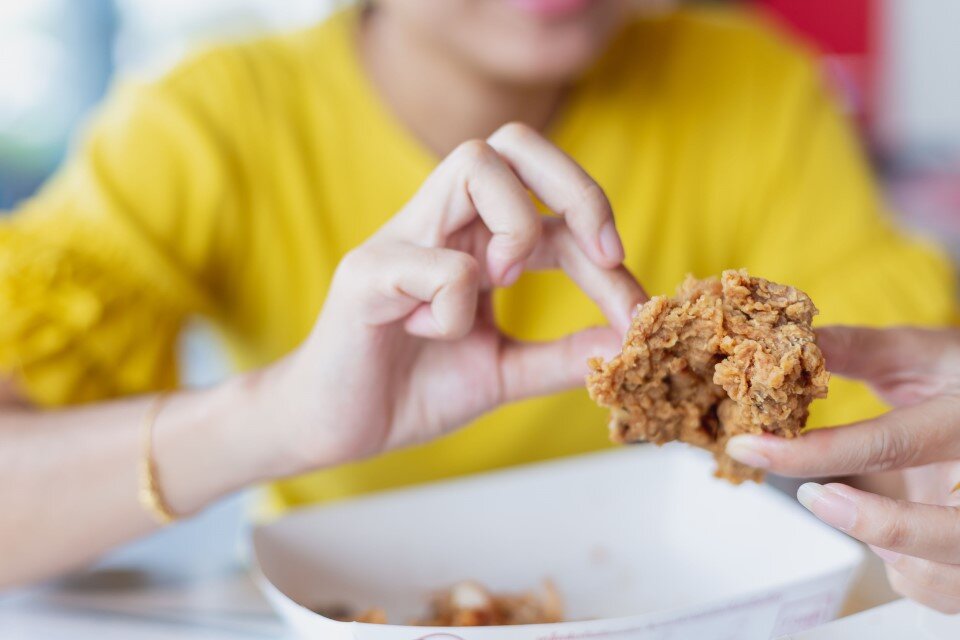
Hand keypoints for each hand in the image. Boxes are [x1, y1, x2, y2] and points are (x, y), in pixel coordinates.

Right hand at [257, 123, 645, 473]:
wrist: (335, 428)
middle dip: (577, 189)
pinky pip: (434, 264)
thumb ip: (561, 356)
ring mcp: (400, 240)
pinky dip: (455, 307)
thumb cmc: (411, 388)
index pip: (552, 201)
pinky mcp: (366, 275)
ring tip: (505, 284)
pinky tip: (431, 336)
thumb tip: (630, 341)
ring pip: (473, 164)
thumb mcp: (503, 373)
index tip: (636, 306)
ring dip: (516, 226)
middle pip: (513, 142)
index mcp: (474, 239)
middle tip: (603, 254)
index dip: (606, 241)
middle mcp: (440, 225)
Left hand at [726, 326, 959, 612]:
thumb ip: (858, 351)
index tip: (748, 448)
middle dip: (873, 524)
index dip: (810, 453)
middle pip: (948, 532)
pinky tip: (897, 540)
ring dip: (894, 551)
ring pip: (948, 574)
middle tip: (814, 497)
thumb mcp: (923, 356)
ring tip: (861, 508)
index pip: (888, 445)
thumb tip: (789, 344)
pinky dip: (913, 573)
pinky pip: (946, 590)